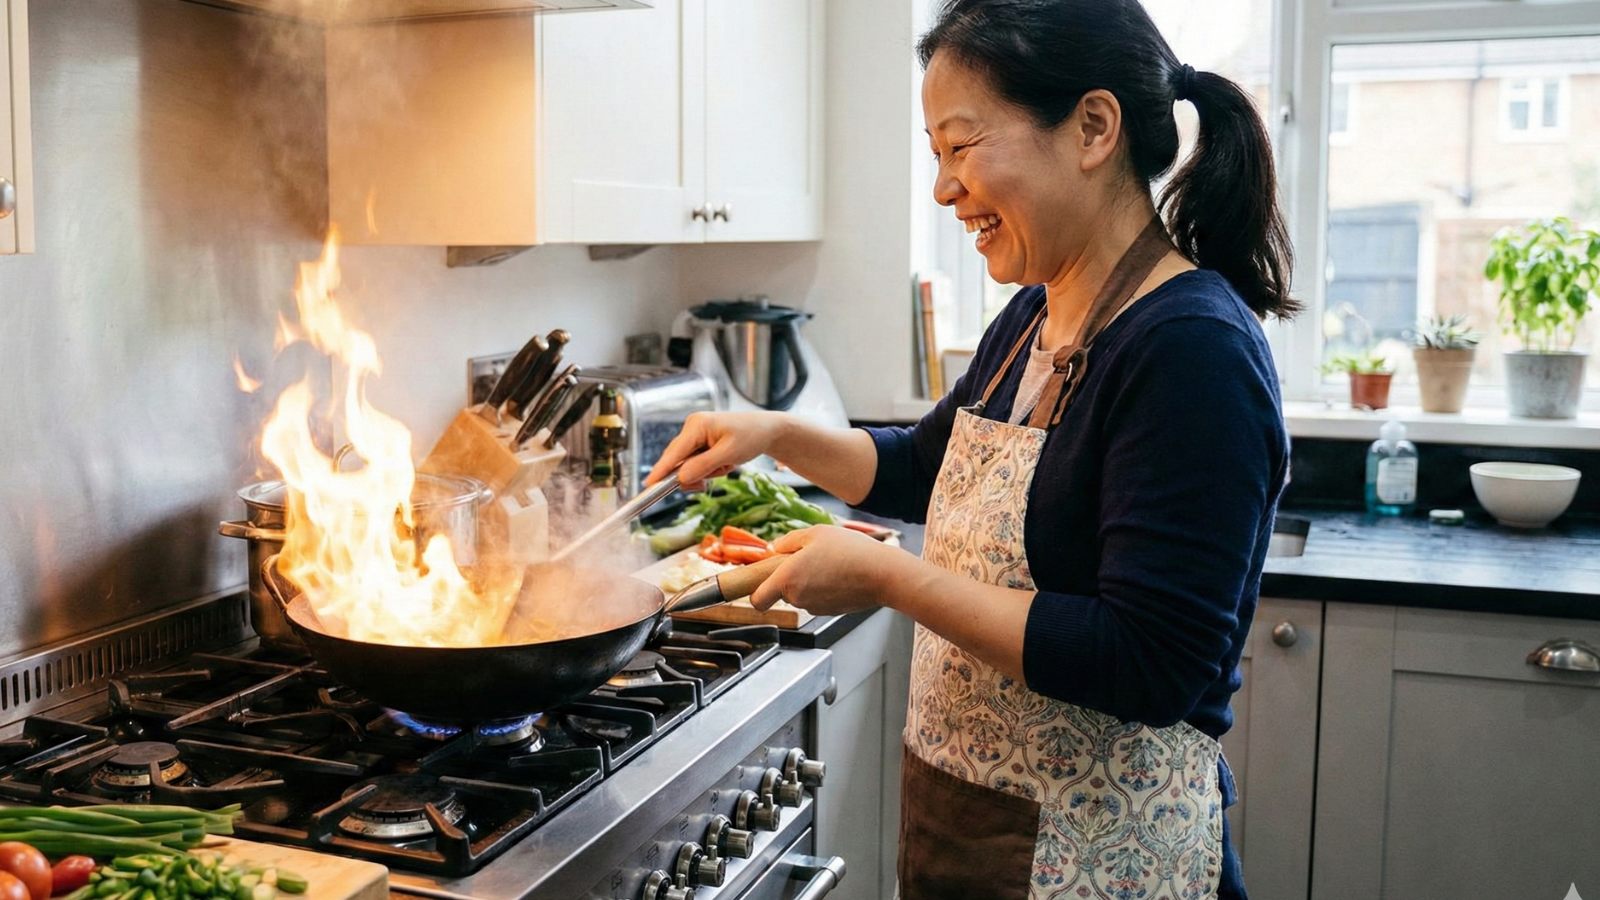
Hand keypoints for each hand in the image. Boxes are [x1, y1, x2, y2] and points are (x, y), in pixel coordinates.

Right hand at [646, 411, 790, 489]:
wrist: (768, 430)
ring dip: (706, 472)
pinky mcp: (701, 442)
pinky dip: (710, 469)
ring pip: (688, 465)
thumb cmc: (751, 436)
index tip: (648, 485)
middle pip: (678, 461)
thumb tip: (680, 478)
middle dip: (695, 474)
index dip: (661, 470)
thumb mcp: (729, 454)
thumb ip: (703, 466)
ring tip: (726, 465)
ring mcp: (695, 435)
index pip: (674, 452)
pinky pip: (697, 463)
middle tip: (710, 480)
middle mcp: (692, 428)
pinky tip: (724, 464)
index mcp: (696, 425)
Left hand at [749, 526, 909, 616]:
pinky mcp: (831, 612)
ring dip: (808, 581)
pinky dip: (824, 589)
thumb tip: (773, 549)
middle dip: (790, 577)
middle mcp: (798, 597)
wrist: (883, 574)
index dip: (755, 592)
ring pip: (802, 595)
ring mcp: (815, 607)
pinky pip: (818, 599)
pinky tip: (840, 574)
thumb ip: (788, 542)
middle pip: (782, 592)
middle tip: (808, 558)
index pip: (758, 600)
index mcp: (787, 579)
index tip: (758, 583)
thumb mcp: (815, 533)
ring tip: (829, 563)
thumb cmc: (851, 551)